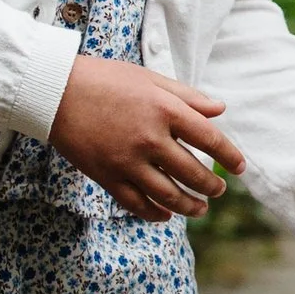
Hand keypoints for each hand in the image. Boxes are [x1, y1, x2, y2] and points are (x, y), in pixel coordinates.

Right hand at [50, 56, 245, 218]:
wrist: (54, 91)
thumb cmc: (104, 79)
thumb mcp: (150, 78)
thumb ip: (187, 96)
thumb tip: (220, 109)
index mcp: (165, 110)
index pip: (209, 139)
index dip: (229, 155)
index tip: (240, 167)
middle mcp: (150, 139)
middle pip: (192, 172)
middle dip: (211, 186)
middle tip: (219, 190)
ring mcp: (127, 161)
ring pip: (168, 195)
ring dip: (189, 206)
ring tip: (201, 209)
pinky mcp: (106, 176)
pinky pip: (136, 203)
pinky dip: (154, 213)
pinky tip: (166, 216)